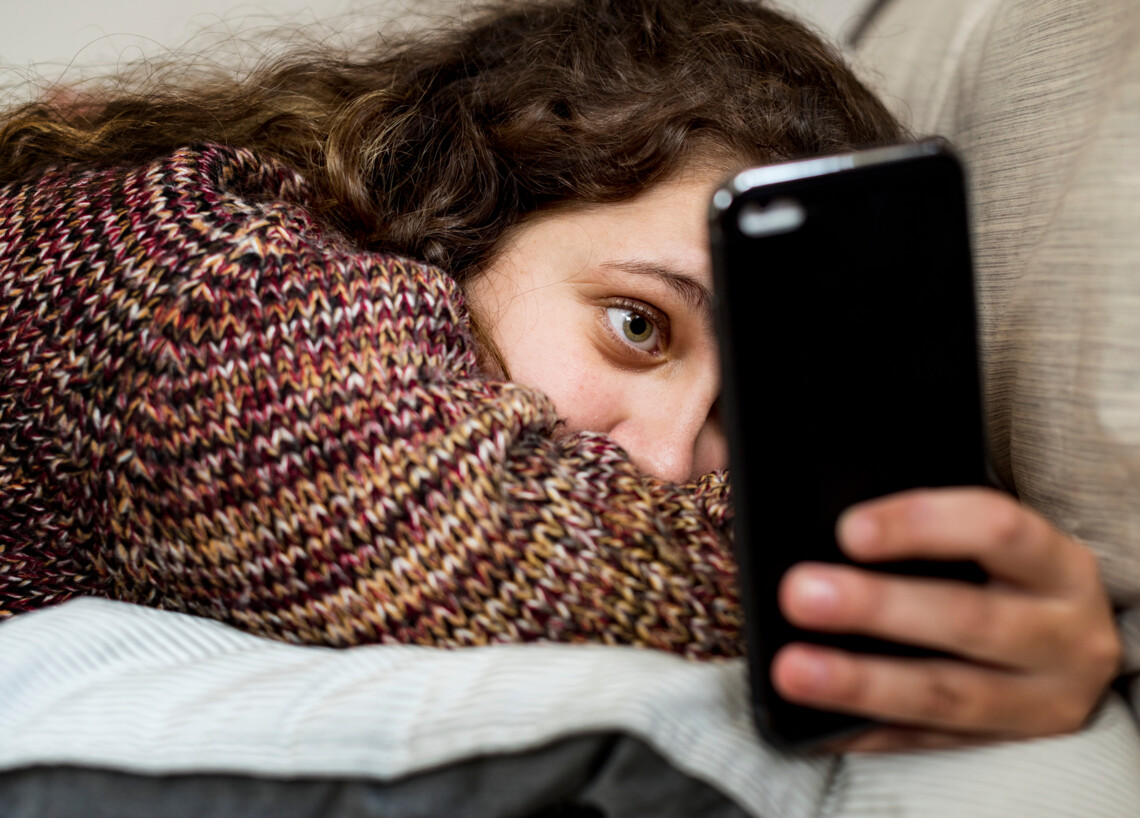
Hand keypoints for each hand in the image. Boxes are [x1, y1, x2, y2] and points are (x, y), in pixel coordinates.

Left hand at [771, 487, 1121, 751]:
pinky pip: (928, 743)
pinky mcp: (1011, 748)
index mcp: (1059, 566)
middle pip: (967, 618)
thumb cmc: (1010, 579)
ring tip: (794, 670)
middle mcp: (1065, 636)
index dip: (920, 524)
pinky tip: (818, 724)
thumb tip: (829, 536)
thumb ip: (929, 537)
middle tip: (799, 594)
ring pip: (945, 694)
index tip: (849, 530)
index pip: (995, 528)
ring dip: (861, 682)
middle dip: (876, 607)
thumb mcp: (997, 547)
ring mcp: (1043, 701)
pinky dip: (868, 732)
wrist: (1072, 650)